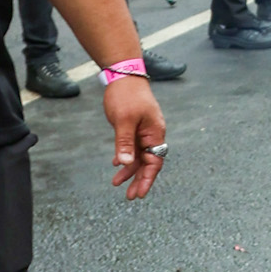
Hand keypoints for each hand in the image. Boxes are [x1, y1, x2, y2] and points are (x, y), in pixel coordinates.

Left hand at [103, 77, 166, 200]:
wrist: (124, 76)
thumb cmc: (127, 96)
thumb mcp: (124, 120)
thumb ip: (124, 142)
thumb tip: (124, 163)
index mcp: (155, 133)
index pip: (155, 161)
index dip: (147, 179)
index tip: (139, 193)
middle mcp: (152, 134)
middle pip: (148, 162)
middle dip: (139, 179)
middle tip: (130, 196)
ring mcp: (143, 131)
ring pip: (138, 156)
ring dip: (129, 170)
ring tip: (116, 183)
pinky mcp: (134, 127)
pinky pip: (132, 147)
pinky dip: (125, 156)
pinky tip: (115, 164)